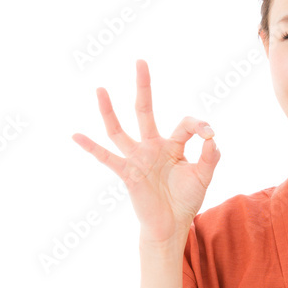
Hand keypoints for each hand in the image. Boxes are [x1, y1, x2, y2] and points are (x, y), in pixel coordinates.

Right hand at [72, 59, 219, 244]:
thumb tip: (212, 138)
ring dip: (109, 110)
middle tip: (140, 61)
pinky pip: (106, 158)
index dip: (199, 126)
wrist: (171, 226)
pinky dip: (90, 147)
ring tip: (101, 88)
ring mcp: (138, 158)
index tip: (210, 133)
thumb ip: (210, 157)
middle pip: (145, 111)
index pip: (185, 125)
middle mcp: (152, 147)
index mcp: (173, 145)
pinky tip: (75, 135)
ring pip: (120, 130)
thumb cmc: (186, 200)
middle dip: (143, 87)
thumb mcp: (203, 176)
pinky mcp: (128, 173)